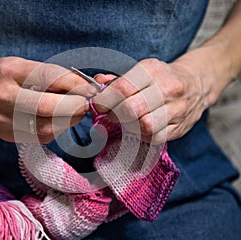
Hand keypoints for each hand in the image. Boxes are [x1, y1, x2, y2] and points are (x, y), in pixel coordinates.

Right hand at [0, 57, 96, 142]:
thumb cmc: (2, 75)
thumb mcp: (24, 65)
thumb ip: (52, 76)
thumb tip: (84, 88)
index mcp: (9, 71)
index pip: (48, 77)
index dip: (74, 84)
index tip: (91, 88)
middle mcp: (2, 96)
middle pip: (46, 107)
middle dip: (74, 106)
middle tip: (86, 103)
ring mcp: (1, 120)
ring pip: (45, 128)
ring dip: (68, 121)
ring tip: (76, 112)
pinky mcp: (6, 135)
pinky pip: (39, 137)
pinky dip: (57, 129)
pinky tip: (61, 120)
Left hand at [93, 58, 208, 143]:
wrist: (197, 82)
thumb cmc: (162, 77)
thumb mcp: (142, 70)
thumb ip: (118, 80)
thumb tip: (97, 82)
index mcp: (153, 70)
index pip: (123, 88)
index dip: (105, 100)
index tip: (99, 105)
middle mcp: (167, 88)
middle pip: (132, 108)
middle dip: (115, 114)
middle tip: (111, 114)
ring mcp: (177, 109)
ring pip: (145, 125)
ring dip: (129, 126)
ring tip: (127, 121)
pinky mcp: (181, 127)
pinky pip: (155, 137)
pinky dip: (143, 135)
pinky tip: (141, 128)